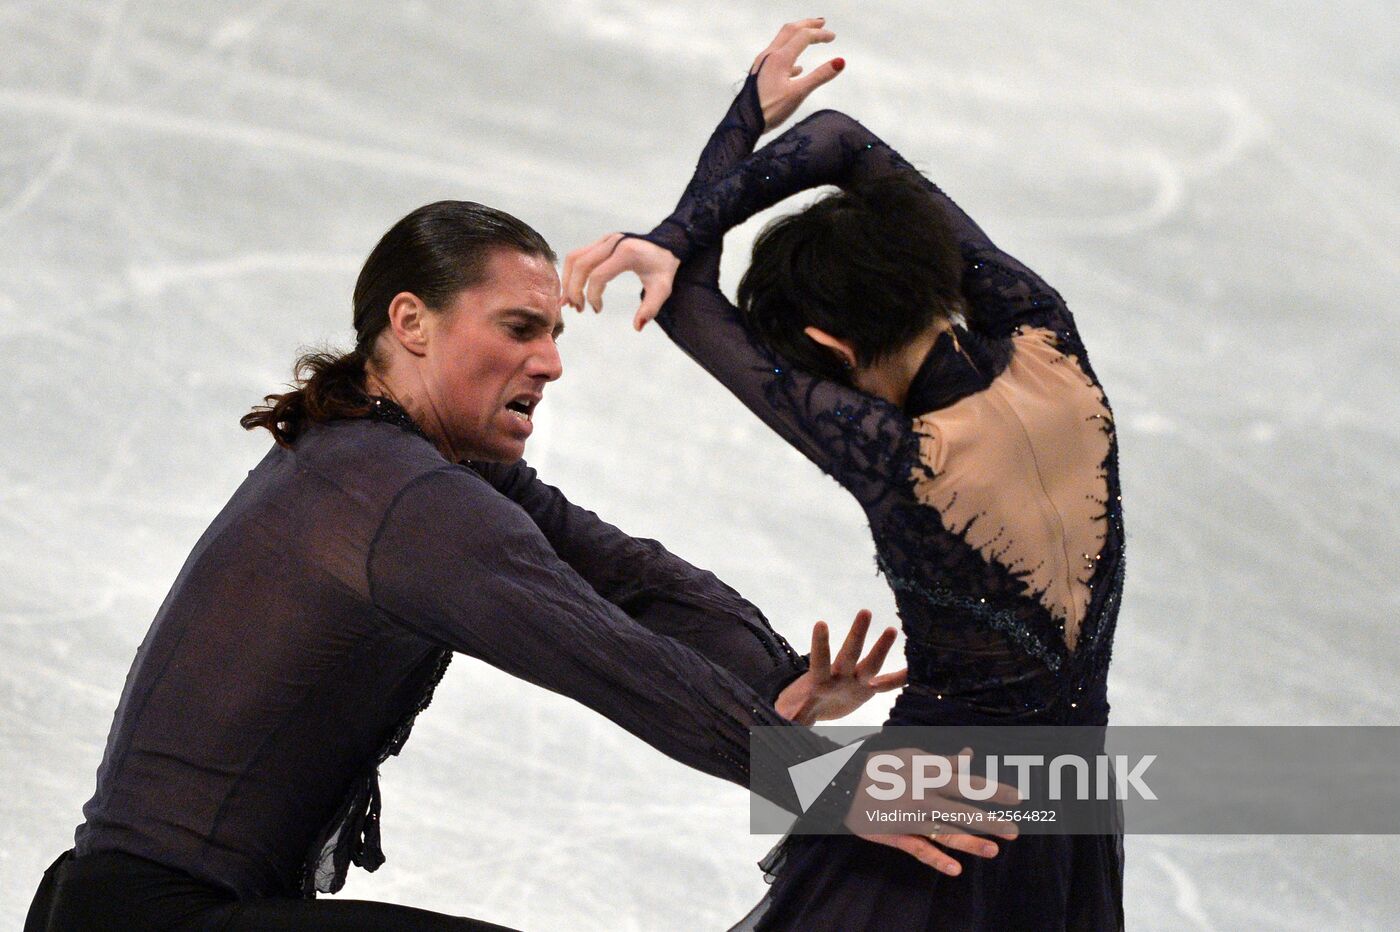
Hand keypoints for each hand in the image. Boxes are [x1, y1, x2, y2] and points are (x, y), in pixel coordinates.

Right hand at [560, 233, 680, 330]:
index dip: (593, 296)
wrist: (667, 244)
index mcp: (626, 253)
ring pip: (574, 258)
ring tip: (571, 302)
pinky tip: (573, 289)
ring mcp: (604, 240)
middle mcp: (611, 243)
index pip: (598, 275)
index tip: (598, 310)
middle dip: (573, 290)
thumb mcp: (662, 288)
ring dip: (568, 280)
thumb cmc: (663, 267)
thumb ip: (650, 308)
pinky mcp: (600, 242)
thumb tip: (637, 327)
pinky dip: (571, 273)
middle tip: (578, 309)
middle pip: (579, 265)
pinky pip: (578, 255)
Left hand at [750, 18, 843, 132]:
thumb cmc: (769, 110)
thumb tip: (840, 62)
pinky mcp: (759, 74)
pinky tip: (796, 69)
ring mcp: (762, 64)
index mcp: (779, 58)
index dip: (820, 34)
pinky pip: (776, 57)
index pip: (804, 36)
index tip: (833, 37)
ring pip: (781, 42)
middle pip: (790, 31)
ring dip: (797, 36)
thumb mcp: (799, 94)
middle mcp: (769, 56)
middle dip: (807, 24)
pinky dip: (790, 55)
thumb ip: (820, 76)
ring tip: (810, 38)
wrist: (744, 123)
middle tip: (821, 23)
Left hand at [775, 609, 906, 723]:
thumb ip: (794, 713)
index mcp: (820, 680)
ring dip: (882, 648)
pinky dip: (902, 678)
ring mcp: (856, 680)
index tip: (821, 623)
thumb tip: (784, 718)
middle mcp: (841, 675)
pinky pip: (889, 684)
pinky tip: (918, 668)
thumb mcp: (796, 710)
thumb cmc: (803, 702)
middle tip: (865, 611)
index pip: (820, 659)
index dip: (820, 644)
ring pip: (871, 663)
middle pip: (849, 652)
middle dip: (857, 634)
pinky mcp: (869, 689)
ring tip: (892, 629)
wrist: (819, 704)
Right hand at [846, 746, 1020, 876]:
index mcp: (928, 774)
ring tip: (994, 851)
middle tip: (1015, 831)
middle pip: (963, 809)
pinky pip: (920, 850)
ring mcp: (911, 818)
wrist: (842, 783)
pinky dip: (938, 861)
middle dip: (990, 820)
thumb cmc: (881, 766)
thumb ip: (943, 761)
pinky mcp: (897, 835)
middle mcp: (924, 796)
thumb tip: (970, 756)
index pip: (969, 783)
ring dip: (971, 843)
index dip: (995, 790)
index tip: (1019, 797)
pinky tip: (956, 870)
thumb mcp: (911, 756)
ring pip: (946, 832)